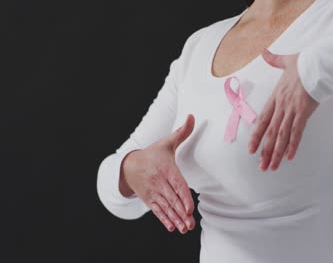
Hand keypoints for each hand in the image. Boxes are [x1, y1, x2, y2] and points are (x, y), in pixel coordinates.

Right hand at [120, 114, 195, 233]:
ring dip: (175, 219)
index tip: (190, 208)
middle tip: (190, 224)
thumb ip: (182, 132)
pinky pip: (157, 211)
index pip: (177, 184)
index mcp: (166, 169)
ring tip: (184, 229)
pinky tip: (170, 228)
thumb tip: (192, 116)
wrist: (128, 164)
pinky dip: (164, 219)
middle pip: (172, 199)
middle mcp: (159, 182)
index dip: (183, 197)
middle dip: (181, 212)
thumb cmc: (152, 153)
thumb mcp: (166, 142)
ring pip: (165, 207)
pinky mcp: (149, 199)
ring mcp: (153, 192)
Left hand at [248, 49, 318, 170]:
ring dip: (276, 153)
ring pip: (280, 136)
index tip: (251, 149)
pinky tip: (289, 157)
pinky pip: (296, 132)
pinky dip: (292, 145)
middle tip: (261, 166)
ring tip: (272, 167)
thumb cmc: (305, 61)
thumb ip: (274, 59)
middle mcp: (281, 106)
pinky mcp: (304, 112)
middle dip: (265, 151)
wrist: (319, 62)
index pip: (263, 120)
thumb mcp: (286, 60)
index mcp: (276, 96)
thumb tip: (264, 52)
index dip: (256, 136)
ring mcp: (292, 110)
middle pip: (270, 132)